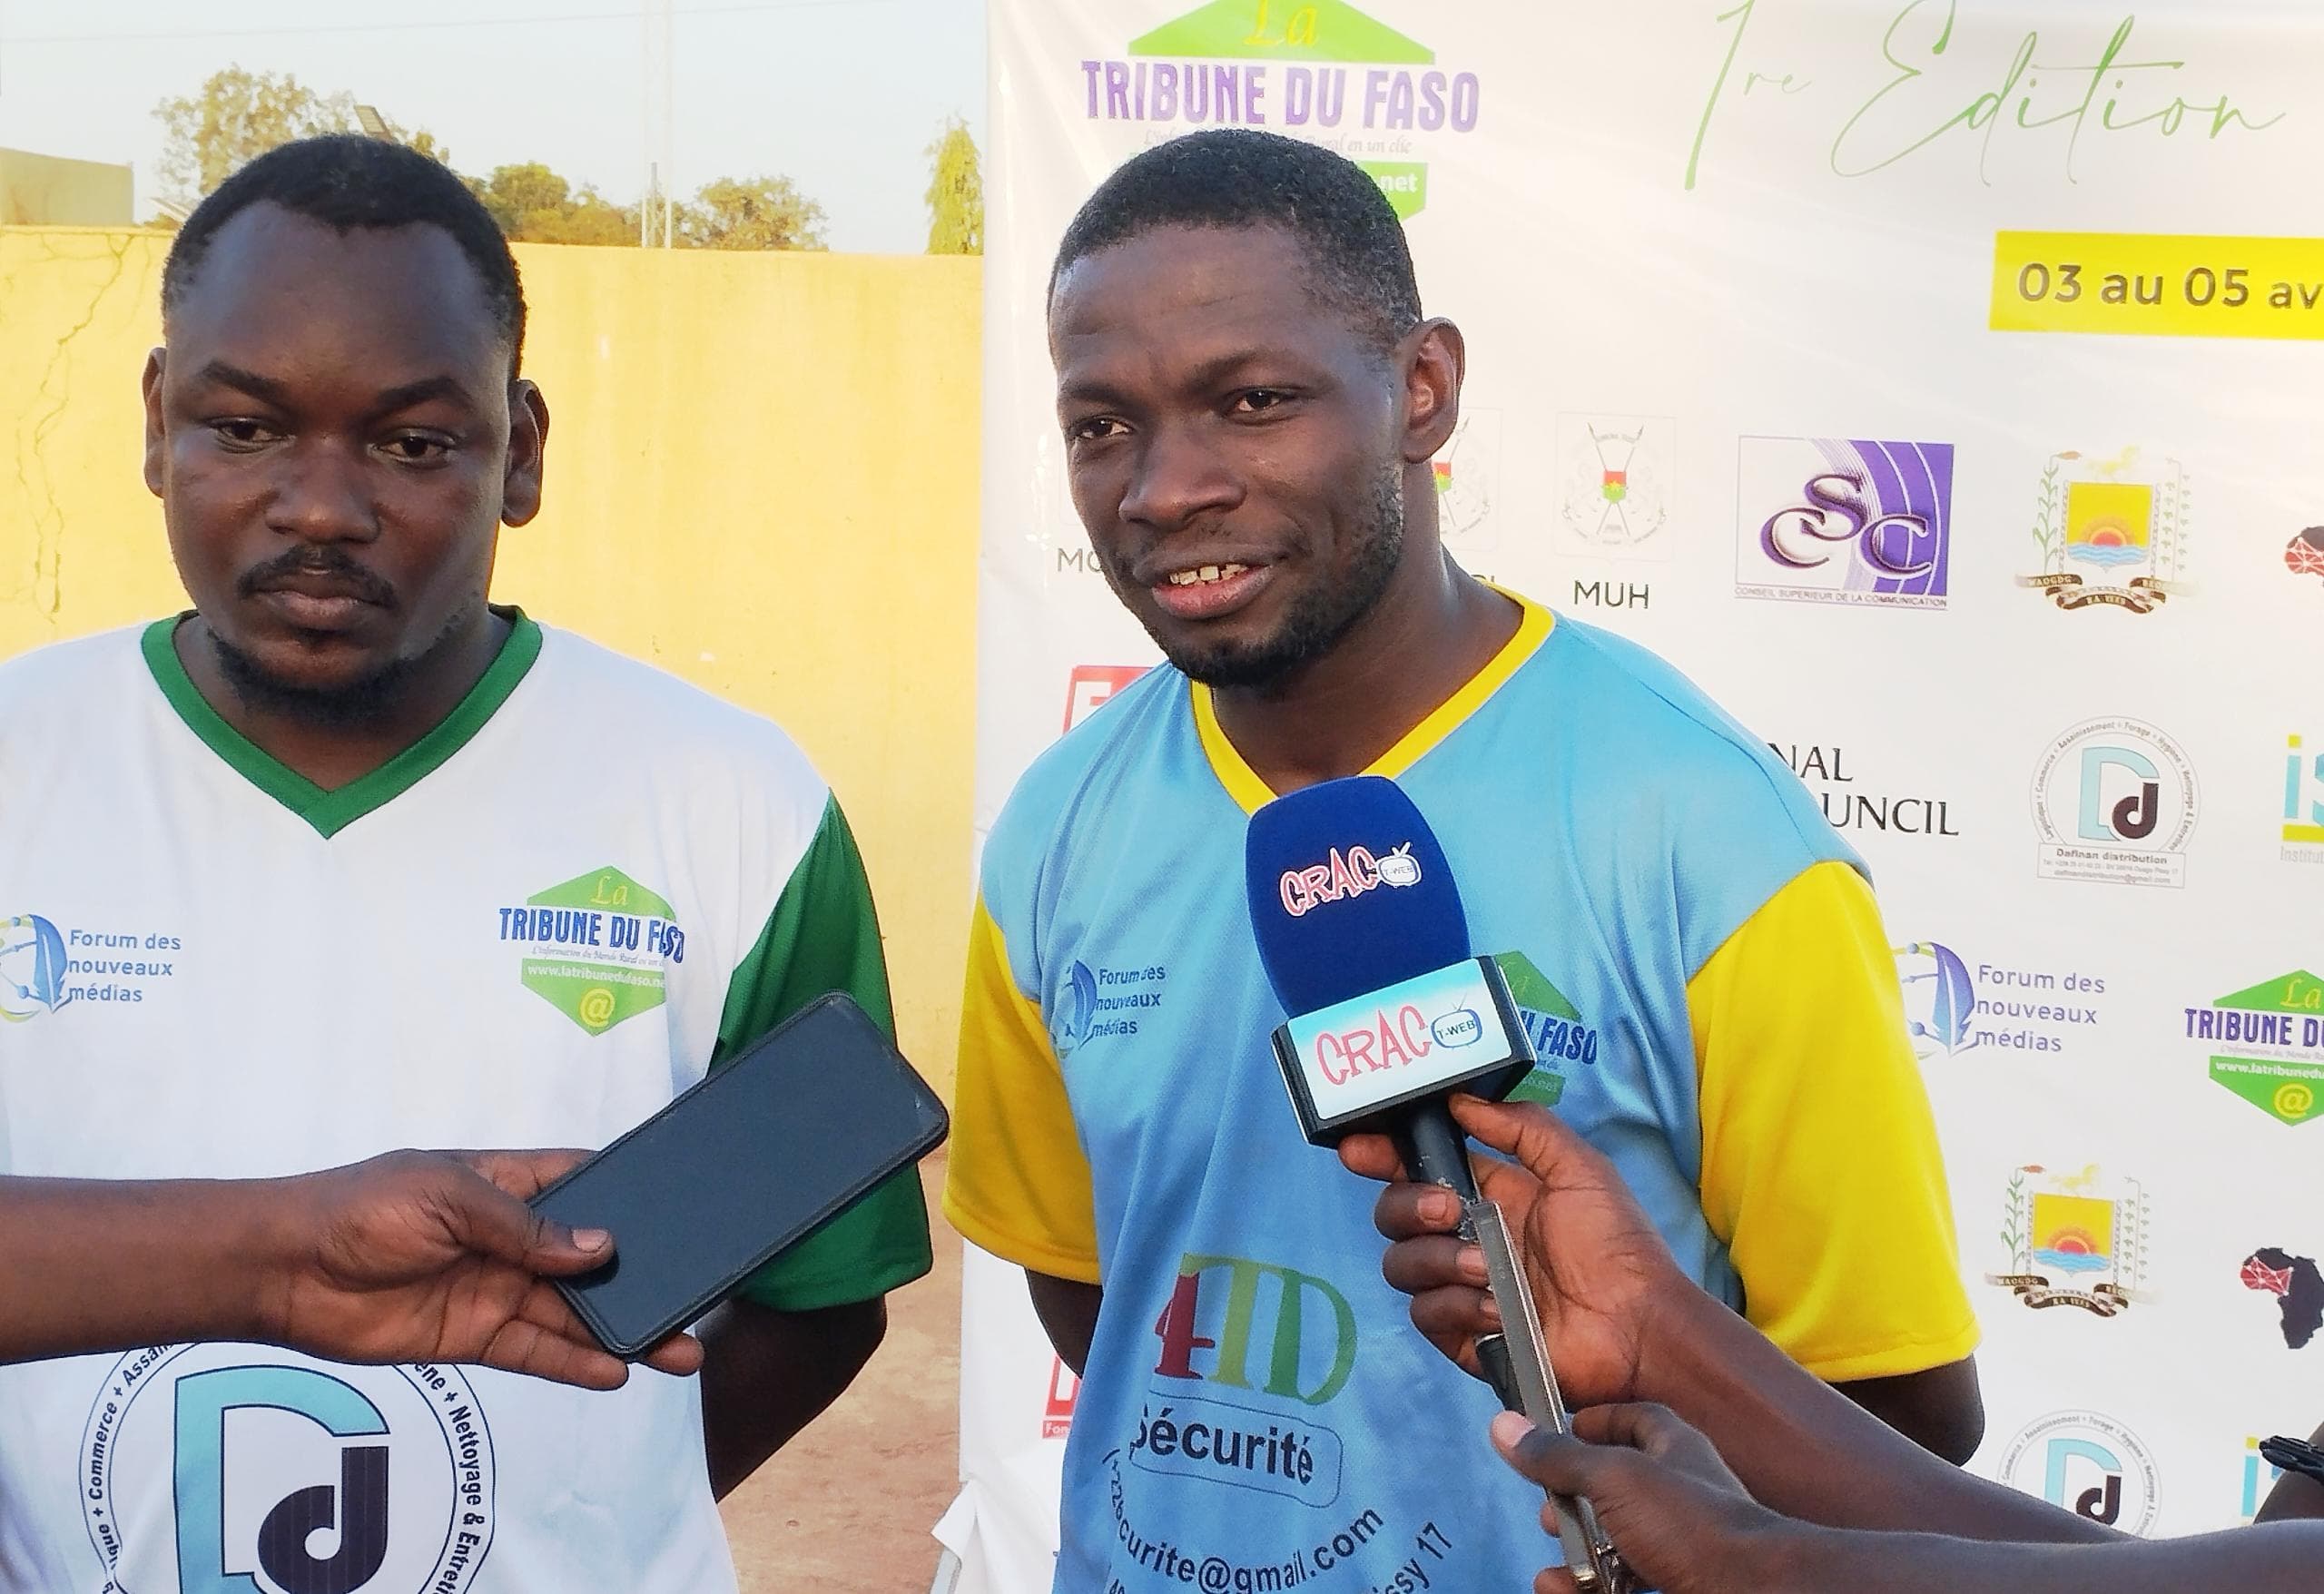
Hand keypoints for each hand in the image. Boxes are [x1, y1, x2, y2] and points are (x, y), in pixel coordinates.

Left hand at [258, 1149, 704, 1389]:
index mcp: (508, 1184)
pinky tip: (616, 1371)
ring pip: (572, 1313)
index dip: (632, 1198)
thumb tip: (601, 1246)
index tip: (688, 1212)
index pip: (584, 1185)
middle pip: (590, 1261)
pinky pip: (534, 1352)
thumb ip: (526, 1228)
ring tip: (676, 1348)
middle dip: (641, 1279)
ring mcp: (494, 1289)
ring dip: (621, 1331)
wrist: (284, 1271)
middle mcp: (510, 1239)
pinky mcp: (472, 1337)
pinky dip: (574, 1363)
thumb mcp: (451, 1198)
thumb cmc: (362, 1210)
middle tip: (695, 1298)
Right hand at [1338, 1096, 1679, 1406]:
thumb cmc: (1617, 1246)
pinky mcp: (1463, 1335)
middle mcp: (1467, 1238)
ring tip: (1484, 1267)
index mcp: (1490, 1195)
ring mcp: (1462, 1288)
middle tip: (1447, 1211)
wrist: (1638, 1328)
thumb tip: (1460, 1102)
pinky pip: (1425, 1313)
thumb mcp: (1579, 1168)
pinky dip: (1455, 1306)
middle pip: (1394, 1213)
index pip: (1419, 1168)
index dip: (1383, 1156)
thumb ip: (1523, 1127)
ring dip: (1435, 1259)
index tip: (1359, 1149)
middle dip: (1407, 1205)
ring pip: (1400, 1263)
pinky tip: (1496, 1309)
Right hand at [1493, 1404, 1810, 1593]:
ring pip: (1620, 1542)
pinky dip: (1591, 1588)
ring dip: (1577, 1555)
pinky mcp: (1679, 1582)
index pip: (1636, 1417)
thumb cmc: (1693, 1524)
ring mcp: (1684, 1542)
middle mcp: (1682, 1490)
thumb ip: (1558, 1457)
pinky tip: (1567, 1591)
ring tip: (1552, 1571)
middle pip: (1619, 1485)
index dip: (1598, 1421)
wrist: (1748, 1590)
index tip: (1562, 1430)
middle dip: (1575, 1501)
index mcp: (1673, 1447)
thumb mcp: (1613, 1478)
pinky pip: (1627, 1583)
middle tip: (1549, 1513)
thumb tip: (1505, 1426)